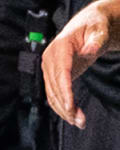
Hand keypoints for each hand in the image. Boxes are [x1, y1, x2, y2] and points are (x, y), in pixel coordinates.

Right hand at [43, 0, 119, 127]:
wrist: (89, 26)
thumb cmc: (95, 27)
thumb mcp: (100, 30)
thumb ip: (97, 39)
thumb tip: (90, 50)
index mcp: (60, 46)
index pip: (60, 72)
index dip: (64, 90)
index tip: (71, 106)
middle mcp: (50, 57)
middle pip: (54, 86)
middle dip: (65, 105)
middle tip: (80, 121)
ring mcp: (49, 66)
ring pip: (51, 92)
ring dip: (63, 110)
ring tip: (80, 123)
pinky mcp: (54, 74)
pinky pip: (53, 93)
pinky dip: (61, 106)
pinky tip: (73, 116)